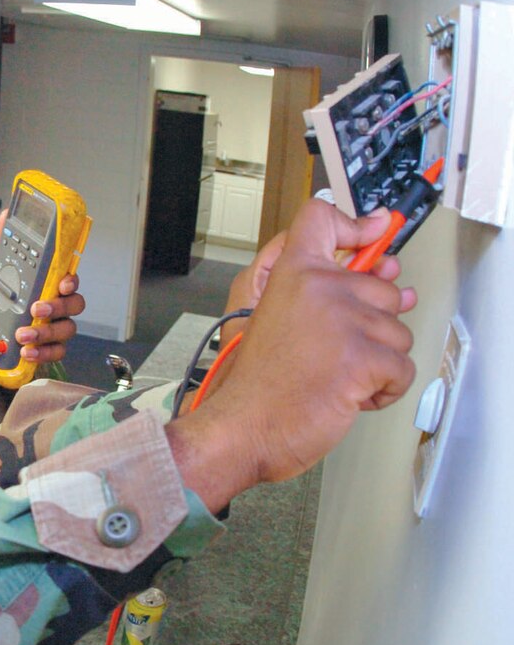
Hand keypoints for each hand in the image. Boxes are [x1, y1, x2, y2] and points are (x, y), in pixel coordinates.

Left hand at [0, 210, 86, 364]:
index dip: (71, 280)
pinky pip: (58, 352)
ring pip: (67, 329)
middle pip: (75, 304)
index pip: (70, 279)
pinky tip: (27, 351)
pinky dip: (43, 353)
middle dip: (58, 306)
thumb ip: (2, 248)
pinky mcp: (48, 349)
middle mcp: (56, 307)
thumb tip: (6, 216)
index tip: (62, 283)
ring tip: (23, 334)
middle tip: (36, 308)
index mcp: (48, 286)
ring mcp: (55, 328)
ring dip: (46, 332)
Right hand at [167, 200, 416, 509]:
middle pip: (384, 290)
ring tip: (336, 378)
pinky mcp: (362, 357)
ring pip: (398, 334)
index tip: (373, 234)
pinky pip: (402, 369)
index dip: (355, 225)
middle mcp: (319, 287)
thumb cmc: (259, 384)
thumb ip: (327, 293)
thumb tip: (394, 280)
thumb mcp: (281, 317)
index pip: (321, 217)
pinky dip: (384, 391)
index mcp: (292, 273)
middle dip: (372, 329)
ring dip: (377, 364)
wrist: (242, 427)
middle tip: (334, 353)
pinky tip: (349, 396)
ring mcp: (343, 320)